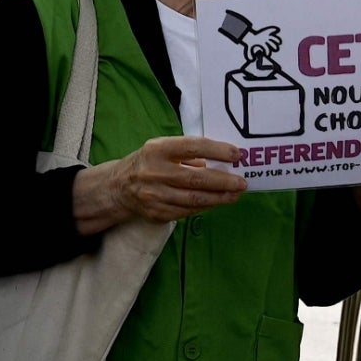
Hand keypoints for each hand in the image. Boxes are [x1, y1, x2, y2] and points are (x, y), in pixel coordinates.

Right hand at [76, 135, 247, 227]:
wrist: (118, 187)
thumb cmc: (148, 163)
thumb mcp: (162, 149)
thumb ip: (188, 153)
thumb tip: (222, 161)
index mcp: (157, 150)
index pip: (192, 147)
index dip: (217, 150)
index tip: (237, 154)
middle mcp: (154, 172)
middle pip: (196, 179)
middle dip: (223, 181)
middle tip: (241, 182)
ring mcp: (155, 195)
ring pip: (194, 199)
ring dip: (219, 198)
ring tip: (235, 194)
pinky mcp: (157, 213)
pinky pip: (187, 211)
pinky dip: (205, 206)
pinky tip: (216, 202)